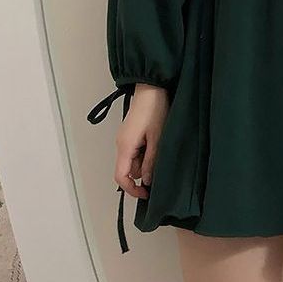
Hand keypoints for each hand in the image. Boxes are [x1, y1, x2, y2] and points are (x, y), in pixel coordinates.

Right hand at [114, 84, 168, 198]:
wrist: (152, 87)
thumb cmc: (154, 109)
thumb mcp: (157, 138)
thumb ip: (151, 161)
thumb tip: (145, 180)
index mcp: (125, 146)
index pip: (121, 177)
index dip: (132, 189)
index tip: (146, 193)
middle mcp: (121, 144)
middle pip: (128, 169)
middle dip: (143, 173)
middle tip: (161, 168)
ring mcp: (125, 138)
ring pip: (134, 160)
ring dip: (146, 161)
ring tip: (161, 150)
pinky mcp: (131, 133)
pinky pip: (136, 150)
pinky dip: (146, 152)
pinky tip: (157, 144)